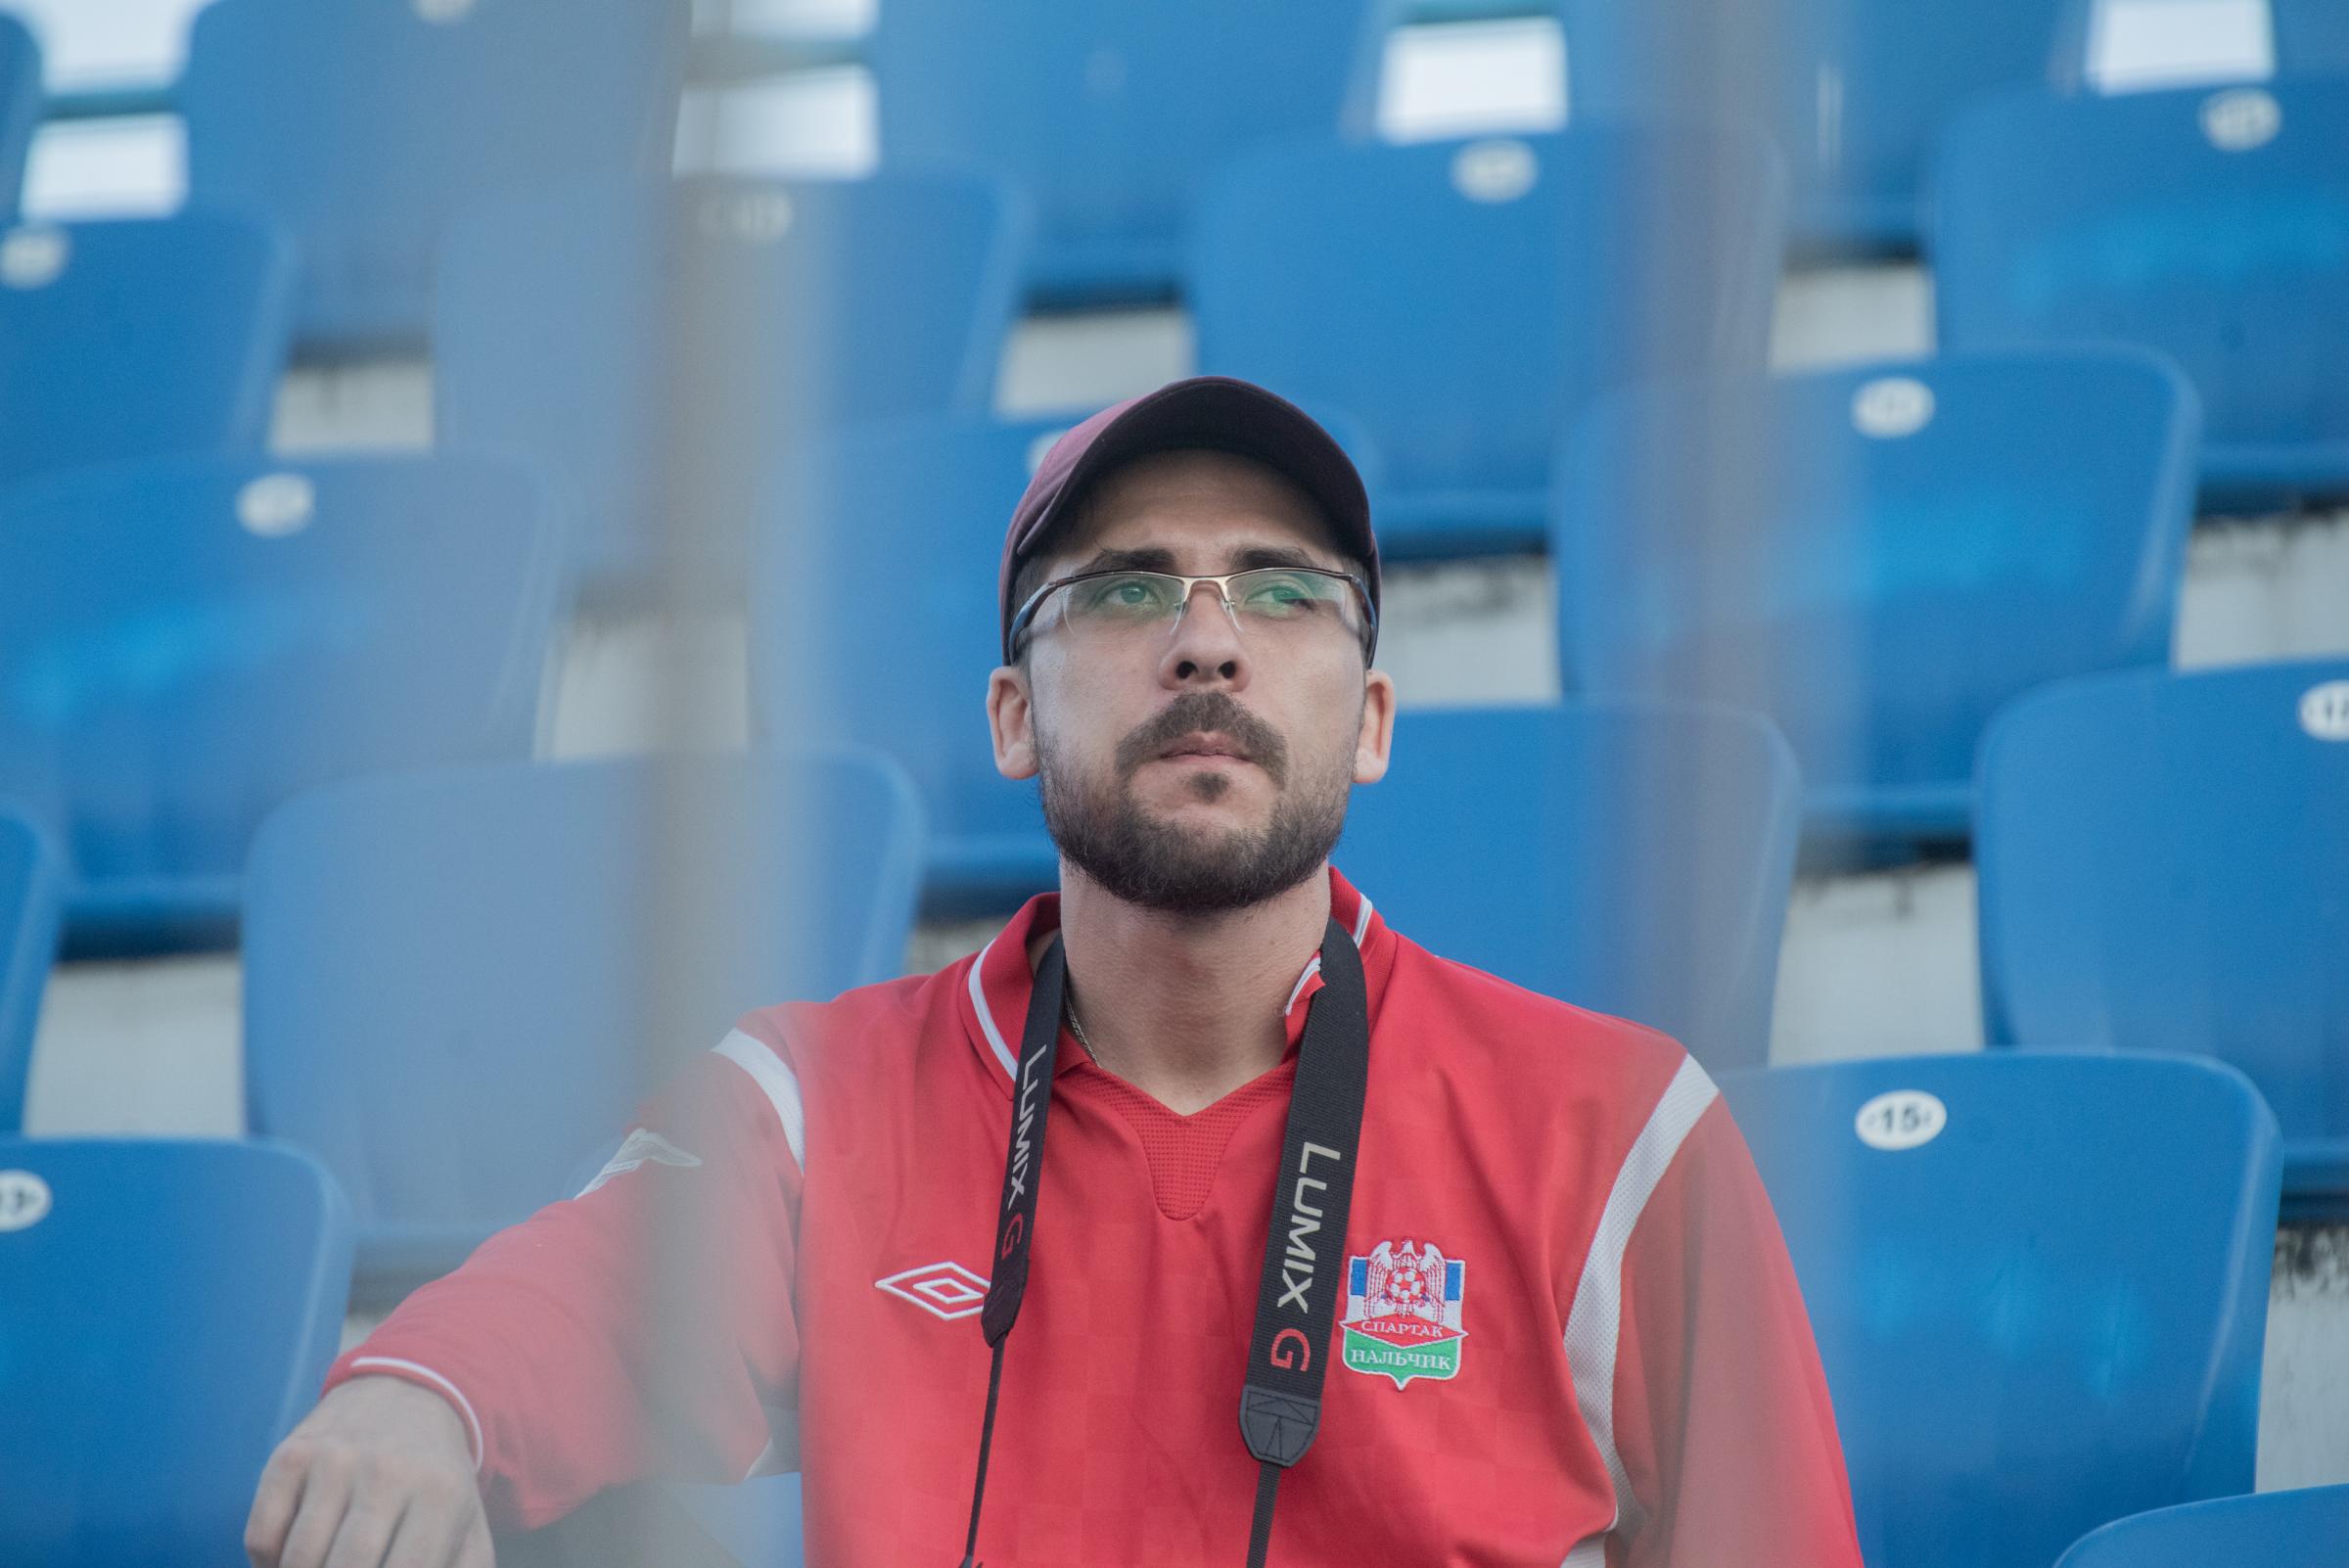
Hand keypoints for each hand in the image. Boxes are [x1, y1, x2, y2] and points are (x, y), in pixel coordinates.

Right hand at [246, 1375, 491, 1567]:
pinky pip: (261, 1537)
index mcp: (440, 1494)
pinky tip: (289, 1563)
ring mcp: (334, 1460)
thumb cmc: (435, 1481)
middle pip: (348, 1566)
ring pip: (299, 1559)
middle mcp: (387, 1471)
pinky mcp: (290, 1455)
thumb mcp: (468, 1523)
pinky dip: (268, 1565)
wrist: (406, 1395)